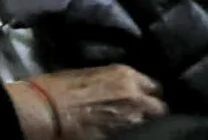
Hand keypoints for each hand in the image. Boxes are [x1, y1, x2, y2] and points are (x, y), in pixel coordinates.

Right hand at [7, 67, 167, 137]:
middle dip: (152, 112)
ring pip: (151, 125)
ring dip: (143, 125)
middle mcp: (136, 95)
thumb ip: (115, 83)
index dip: (148, 95)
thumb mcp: (91, 75)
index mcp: (127, 75)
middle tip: (139, 116)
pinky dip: (132, 135)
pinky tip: (121, 133)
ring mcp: (132, 119)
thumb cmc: (60, 87)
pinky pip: (137, 136)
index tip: (142, 99)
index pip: (154, 86)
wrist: (47, 109)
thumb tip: (124, 91)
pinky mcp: (124, 136)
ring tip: (130, 127)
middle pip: (159, 108)